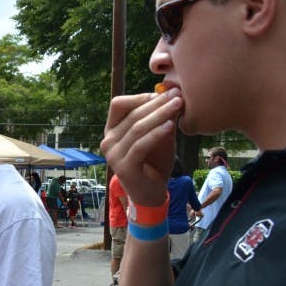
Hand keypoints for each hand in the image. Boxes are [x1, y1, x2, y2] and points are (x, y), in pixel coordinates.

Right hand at [100, 88, 183, 205]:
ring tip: (178, 105)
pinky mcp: (124, 167)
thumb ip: (162, 118)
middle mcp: (108, 141)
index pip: (118, 104)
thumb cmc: (154, 161)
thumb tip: (172, 94)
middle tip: (177, 94)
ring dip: (160, 114)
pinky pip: (140, 145)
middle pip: (132, 114)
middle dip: (156, 102)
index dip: (140, 96)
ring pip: (137, 128)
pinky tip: (170, 126)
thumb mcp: (159, 135)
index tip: (164, 93)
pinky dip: (156, 133)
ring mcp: (113, 155)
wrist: (151, 192)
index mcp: (112, 130)